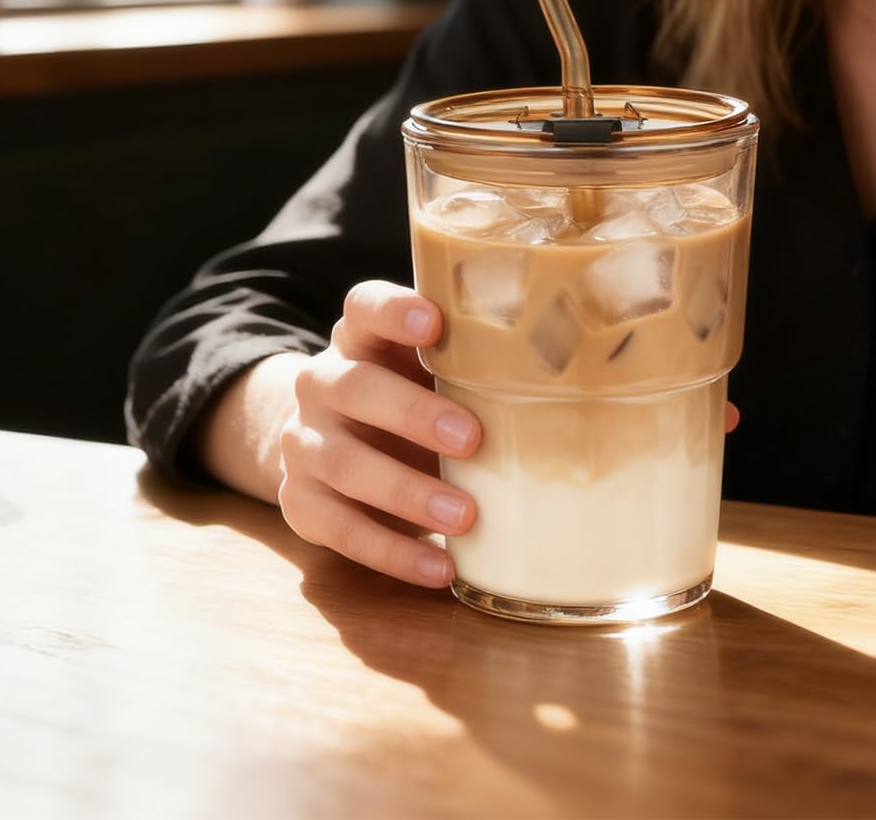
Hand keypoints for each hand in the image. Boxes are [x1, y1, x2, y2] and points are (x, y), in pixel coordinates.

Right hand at [276, 280, 480, 588]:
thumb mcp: (434, 369)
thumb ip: (476, 359)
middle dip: (412, 413)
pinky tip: (440, 569)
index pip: (364, 306)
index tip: (433, 323)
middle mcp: (322, 383)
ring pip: (342, 463)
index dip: (393, 311)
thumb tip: (576, 365)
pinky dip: (391, 552)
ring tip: (465, 517)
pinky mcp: (299, 501)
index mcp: (360, 337)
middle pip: (354, 387)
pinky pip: (338, 530)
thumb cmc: (411, 395)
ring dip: (406, 493)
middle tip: (471, 438)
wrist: (331, 443)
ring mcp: (304, 442)